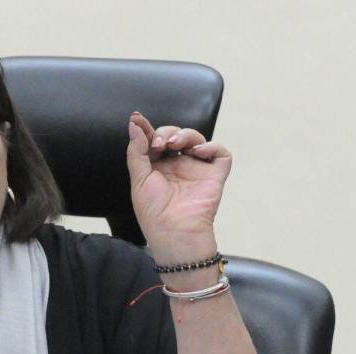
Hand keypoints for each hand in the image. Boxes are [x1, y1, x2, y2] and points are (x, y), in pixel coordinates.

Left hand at [125, 111, 231, 262]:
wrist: (173, 231)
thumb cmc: (153, 211)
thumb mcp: (138, 179)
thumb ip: (137, 151)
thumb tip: (134, 125)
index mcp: (158, 167)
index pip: (154, 141)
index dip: (147, 129)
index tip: (137, 118)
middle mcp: (178, 166)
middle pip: (175, 135)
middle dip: (166, 132)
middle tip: (159, 144)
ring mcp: (197, 169)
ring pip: (196, 138)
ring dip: (185, 134)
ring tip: (175, 144)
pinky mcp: (214, 175)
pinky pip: (220, 154)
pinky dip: (212, 147)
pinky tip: (198, 152)